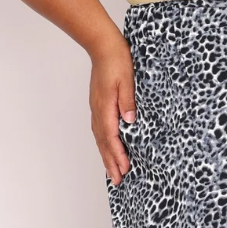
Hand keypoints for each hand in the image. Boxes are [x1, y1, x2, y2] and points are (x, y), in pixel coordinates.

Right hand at [91, 39, 136, 185]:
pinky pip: (99, 130)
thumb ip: (128, 101)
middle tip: (118, 180)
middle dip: (111, 163)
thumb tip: (130, 122)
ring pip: (100, 139)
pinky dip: (103, 144)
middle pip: (103, 143)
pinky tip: (107, 149)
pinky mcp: (98, 106)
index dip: (118, 155)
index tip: (125, 169)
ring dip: (106, 156)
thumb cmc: (117, 61)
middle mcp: (98, 111)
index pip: (112, 137)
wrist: (102, 46)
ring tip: (112, 172)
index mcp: (106, 107)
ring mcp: (96, 109)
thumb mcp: (127, 80)